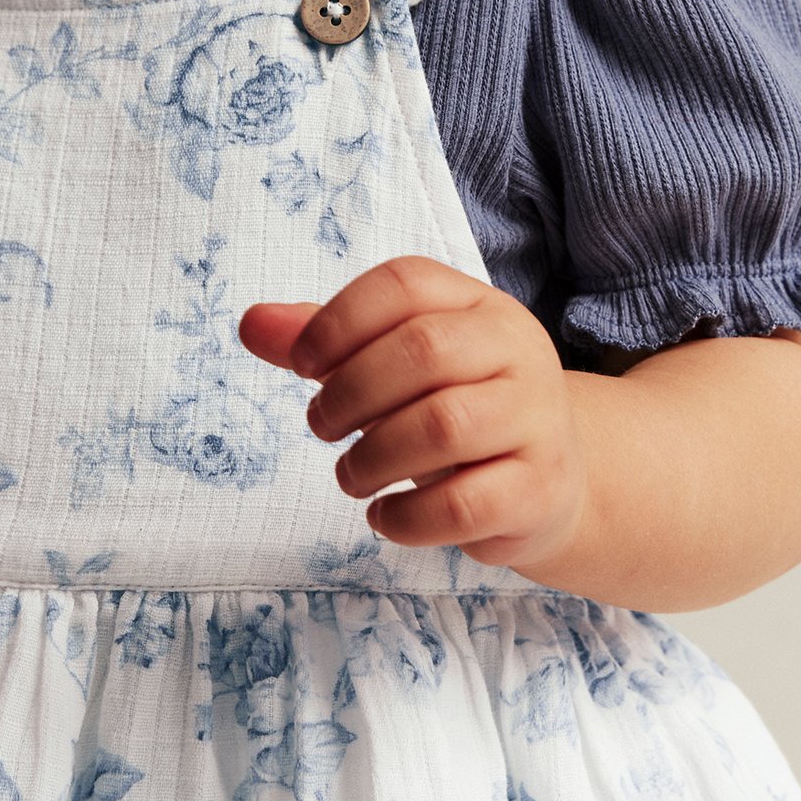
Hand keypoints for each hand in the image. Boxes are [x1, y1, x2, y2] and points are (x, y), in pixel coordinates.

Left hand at [237, 255, 587, 573]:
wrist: (547, 482)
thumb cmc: (455, 411)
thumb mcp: (396, 366)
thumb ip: (327, 343)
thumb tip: (252, 323)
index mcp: (478, 305)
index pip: (405, 284)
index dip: (339, 320)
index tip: (302, 364)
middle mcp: (518, 351)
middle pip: (424, 349)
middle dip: (350, 393)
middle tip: (322, 427)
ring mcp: (537, 421)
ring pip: (444, 426)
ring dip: (372, 458)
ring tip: (351, 476)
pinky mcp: (538, 490)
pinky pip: (463, 505)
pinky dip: (405, 517)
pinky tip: (385, 515)